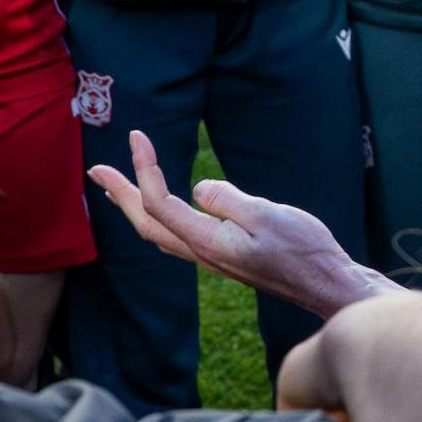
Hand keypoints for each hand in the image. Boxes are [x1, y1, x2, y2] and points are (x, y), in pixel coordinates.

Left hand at [88, 130, 393, 319]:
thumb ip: (229, 200)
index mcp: (208, 240)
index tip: (137, 136)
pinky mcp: (224, 256)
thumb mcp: (269, 216)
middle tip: (96, 169)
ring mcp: (211, 257)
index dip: (144, 168)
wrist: (325, 284)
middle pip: (146, 222)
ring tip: (116, 188)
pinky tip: (162, 213)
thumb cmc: (304, 250)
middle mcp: (201, 252)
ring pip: (157, 232)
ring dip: (132, 207)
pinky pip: (176, 236)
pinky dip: (157, 218)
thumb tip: (198, 189)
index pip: (160, 202)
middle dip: (119, 193)